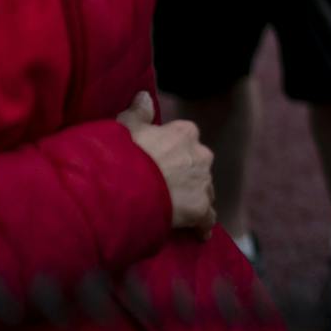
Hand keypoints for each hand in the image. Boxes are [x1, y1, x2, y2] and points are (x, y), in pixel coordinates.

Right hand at [118, 92, 215, 233]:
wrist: (128, 186)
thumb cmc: (124, 154)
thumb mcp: (126, 128)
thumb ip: (138, 113)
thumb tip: (144, 96)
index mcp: (184, 133)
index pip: (185, 139)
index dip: (174, 152)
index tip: (164, 162)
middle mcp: (200, 154)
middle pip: (198, 166)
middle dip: (189, 175)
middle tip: (169, 189)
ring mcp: (203, 182)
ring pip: (205, 190)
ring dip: (196, 198)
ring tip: (180, 210)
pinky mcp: (202, 208)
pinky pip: (207, 218)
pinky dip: (203, 225)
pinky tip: (199, 233)